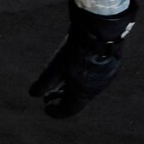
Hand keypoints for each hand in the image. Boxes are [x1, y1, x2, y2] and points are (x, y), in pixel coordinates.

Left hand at [29, 0, 137, 118]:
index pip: (68, 110)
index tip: (46, 108)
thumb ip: (44, 82)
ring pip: (86, 89)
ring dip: (71, 89)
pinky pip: (94, 78)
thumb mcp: (56, 66)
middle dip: (61, 99)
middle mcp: (96, 89)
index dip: (56, 111)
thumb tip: (32, 94)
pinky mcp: (110, 67)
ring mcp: (104, 78)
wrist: (101, 32)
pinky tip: (75, 70)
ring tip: (59, 85)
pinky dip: (82, 79)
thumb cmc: (76, 51)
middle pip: (77, 100)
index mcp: (82, 93)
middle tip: (48, 97)